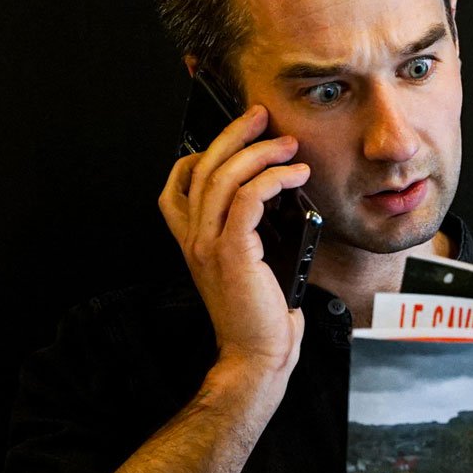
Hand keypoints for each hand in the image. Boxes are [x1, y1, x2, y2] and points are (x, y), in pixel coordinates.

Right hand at [158, 105, 312, 371]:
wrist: (256, 355)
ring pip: (224, 177)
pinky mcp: (232, 252)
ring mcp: (209, 245)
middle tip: (261, 117)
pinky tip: (295, 175)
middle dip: (233, 135)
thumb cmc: (259, 317)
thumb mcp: (249, 267)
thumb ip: (250, 234)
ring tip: (288, 144)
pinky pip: (249, 198)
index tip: (230, 136)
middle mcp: (195, 239)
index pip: (177, 186)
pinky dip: (273, 178)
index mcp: (194, 242)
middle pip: (202, 168)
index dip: (197, 154)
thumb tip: (279, 199)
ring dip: (259, 152)